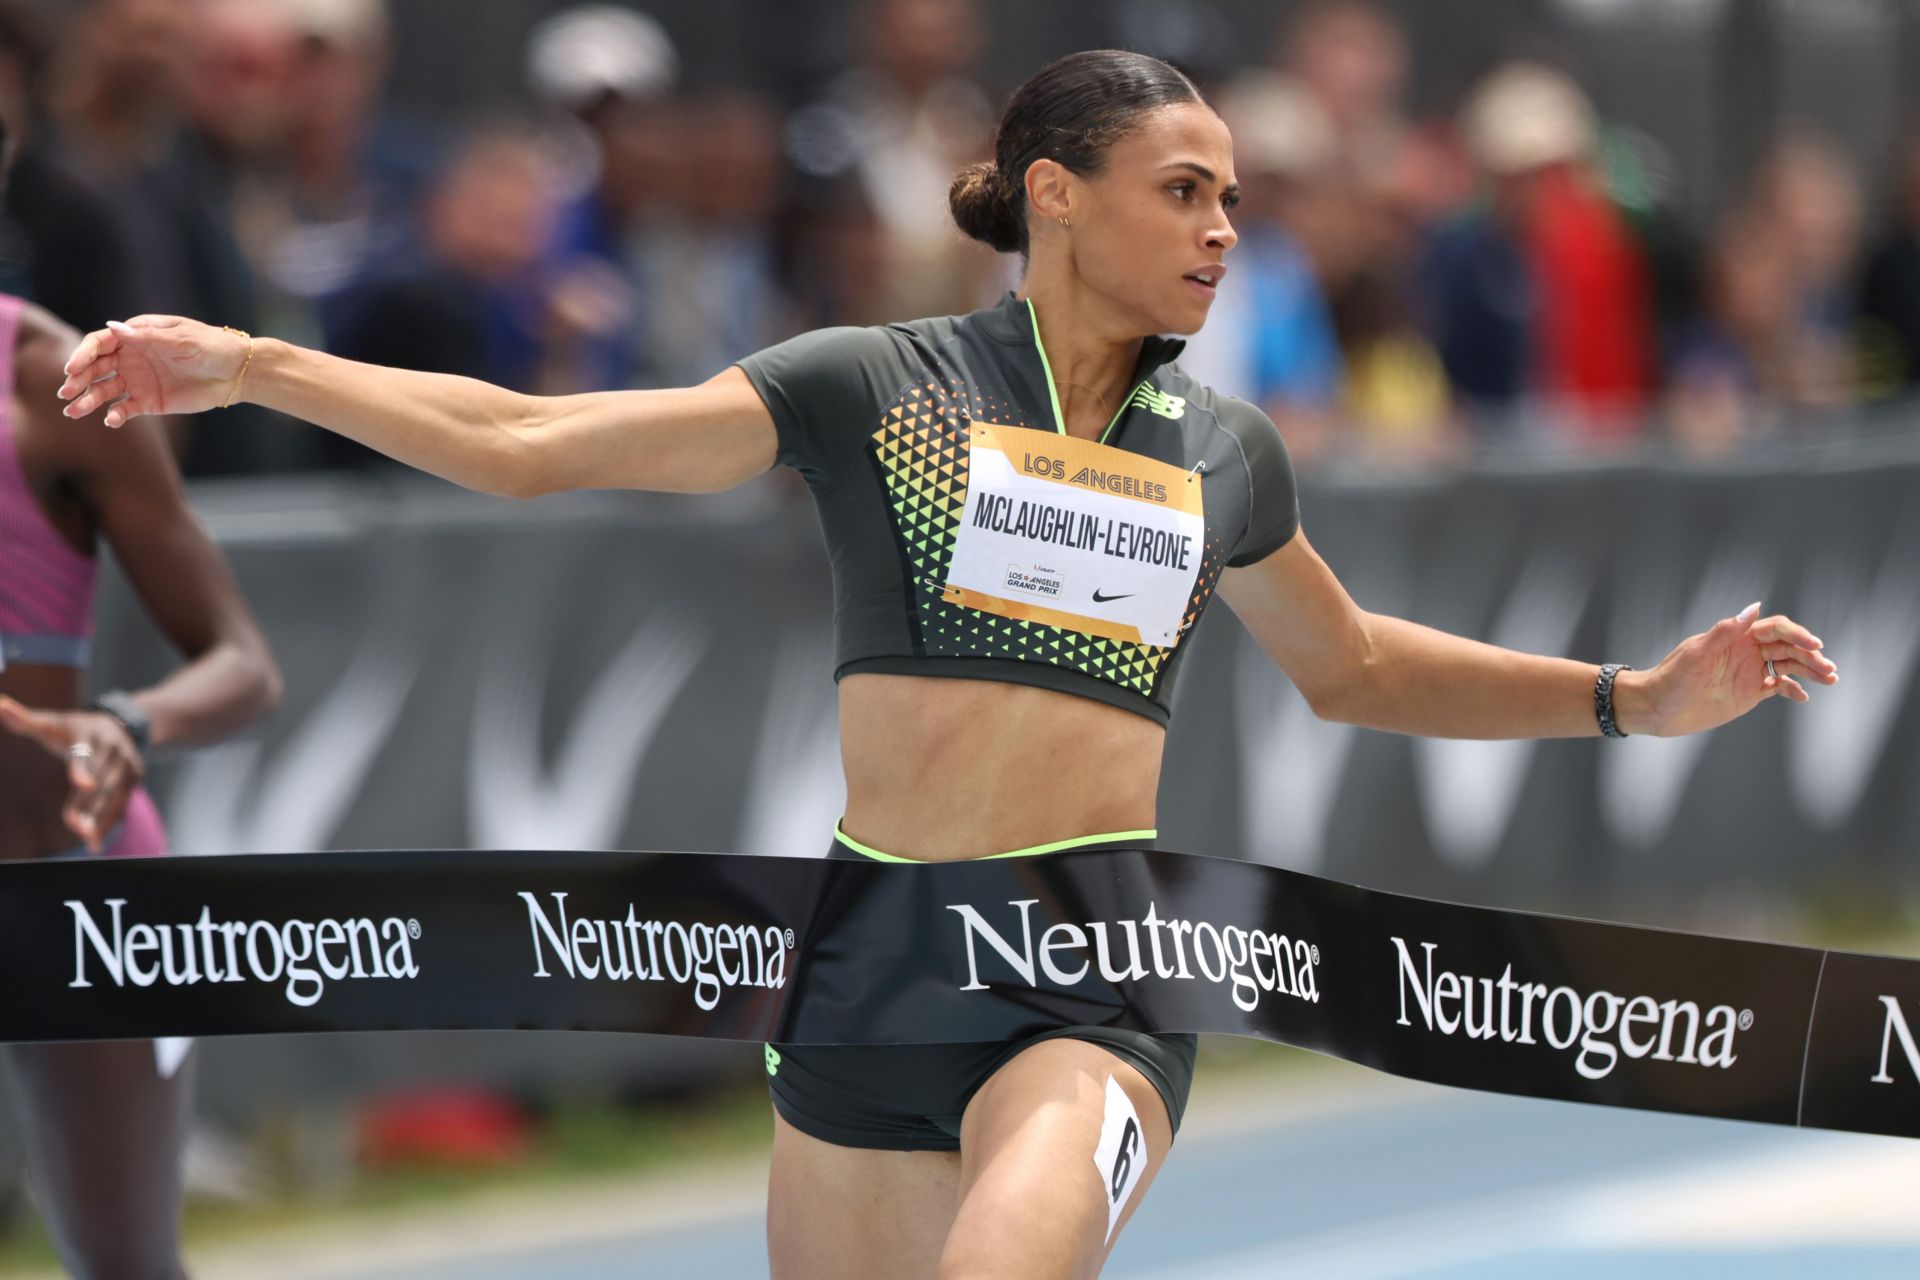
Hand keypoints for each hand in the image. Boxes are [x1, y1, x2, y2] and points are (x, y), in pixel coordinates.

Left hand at [0, 696, 144, 851]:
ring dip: (100, 819)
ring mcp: (127, 764)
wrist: (119, 724)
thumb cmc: (74, 728)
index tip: (82, 785)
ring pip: (112, 795)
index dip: (82, 770)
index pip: (85, 754)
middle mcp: (114, 749)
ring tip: (87, 839)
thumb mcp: (52, 722)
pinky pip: (121, 804)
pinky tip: (95, 842)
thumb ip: (26, 720)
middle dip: (88, 805)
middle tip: (75, 827)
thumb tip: (0, 706)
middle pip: (99, 781)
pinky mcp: (133, 779)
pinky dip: (108, 823)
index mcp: (91, 734)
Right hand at [56, 315, 250, 427]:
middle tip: (66, 393)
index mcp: (136, 335)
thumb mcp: (182, 340)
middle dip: (78, 379)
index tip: (71, 368)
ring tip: (73, 411)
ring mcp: (137, 380)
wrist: (236, 372)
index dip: (83, 355)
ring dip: (88, 399)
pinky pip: (124, 408)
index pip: (100, 343)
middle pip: (95, 367)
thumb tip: (113, 328)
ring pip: (104, 389)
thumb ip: (148, 339)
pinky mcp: (148, 401)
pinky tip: (110, 420)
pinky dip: (115, 414)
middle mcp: (131, 357)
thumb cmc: (211, 347)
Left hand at [1621, 602, 1838, 737]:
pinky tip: (1803, 696)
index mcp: (1736, 637)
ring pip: (1788, 666)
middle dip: (1811, 655)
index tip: (1814, 645)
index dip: (1797, 634)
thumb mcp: (1696, 653)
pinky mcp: (1749, 693)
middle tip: (1829, 669)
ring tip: (1830, 679)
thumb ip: (1726, 631)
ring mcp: (1749, 672)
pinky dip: (1793, 689)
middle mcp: (1746, 651)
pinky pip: (1778, 687)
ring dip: (1810, 670)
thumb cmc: (1670, 678)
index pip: (1776, 628)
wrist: (1655, 708)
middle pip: (1788, 647)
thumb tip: (1755, 607)